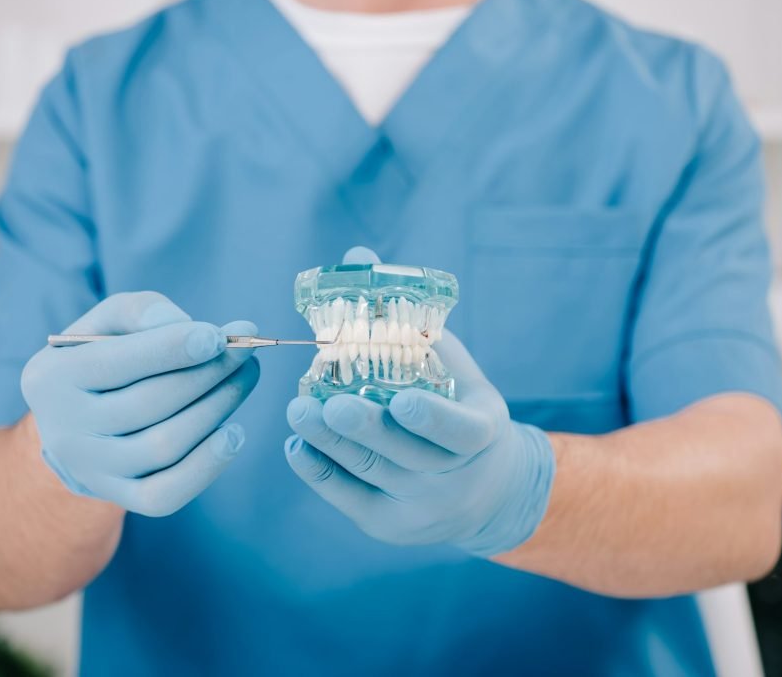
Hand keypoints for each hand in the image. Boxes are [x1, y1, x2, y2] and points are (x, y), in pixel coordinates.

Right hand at [21, 292, 259, 515]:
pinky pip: (167, 493)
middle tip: (245, 351)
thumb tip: (185, 325)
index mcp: (52, 379)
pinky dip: (208, 464)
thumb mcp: (108, 323)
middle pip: (149, 403)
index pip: (117, 362)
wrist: (79, 422)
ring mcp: (92, 470)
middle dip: (208, 373)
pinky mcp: (120, 497)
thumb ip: (140, 312)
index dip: (173, 348)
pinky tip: (234, 433)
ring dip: (217, 407)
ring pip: (164, 445)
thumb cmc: (104, 358)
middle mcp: (65, 430)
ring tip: (245, 377)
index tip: (219, 336)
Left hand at [284, 330, 555, 556]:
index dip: (433, 418)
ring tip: (298, 411)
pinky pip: (349, 499)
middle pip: (403, 455)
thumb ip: (407, 317)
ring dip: (330, 443)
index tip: (403, 401)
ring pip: (370, 473)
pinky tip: (297, 447)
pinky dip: (320, 473)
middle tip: (326, 404)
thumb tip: (358, 256)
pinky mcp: (389, 525)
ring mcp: (421, 509)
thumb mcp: (452, 366)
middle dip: (363, 430)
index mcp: (482, 434)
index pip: (459, 431)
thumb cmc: (458, 407)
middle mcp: (455, 477)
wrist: (483, 489)